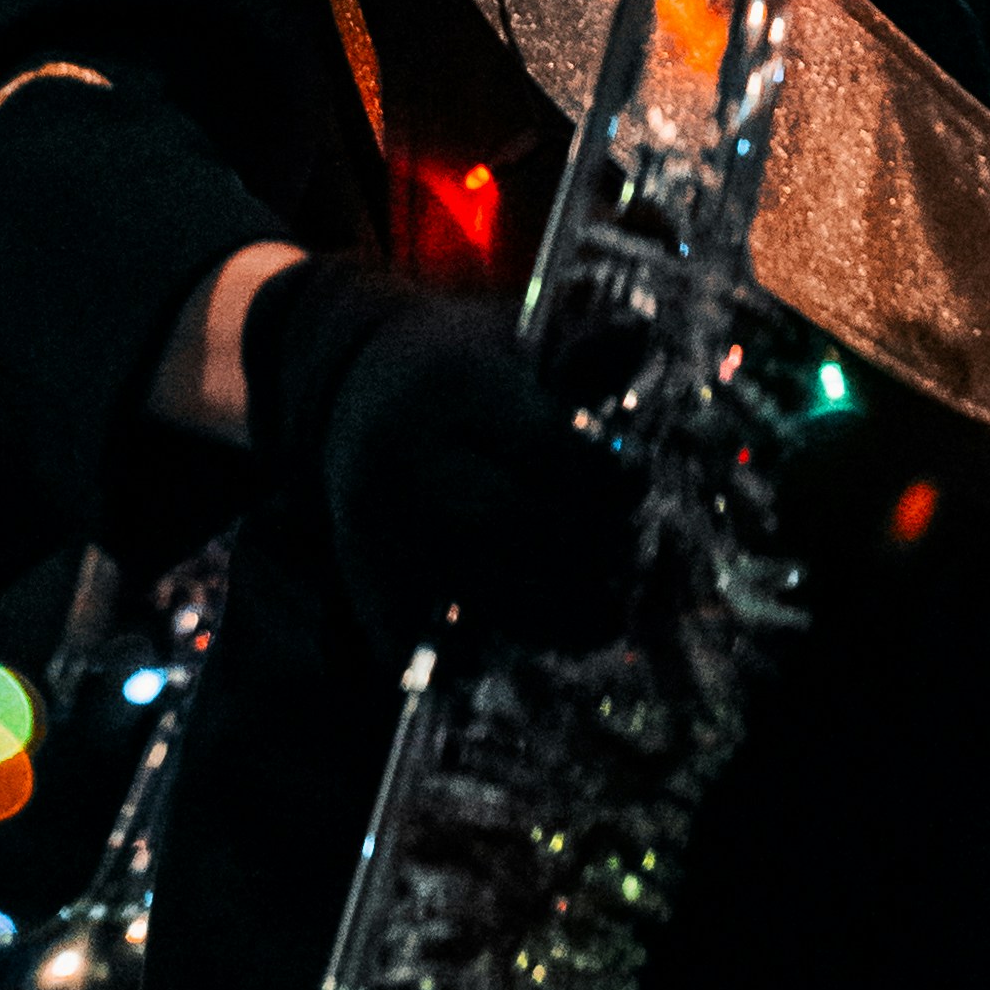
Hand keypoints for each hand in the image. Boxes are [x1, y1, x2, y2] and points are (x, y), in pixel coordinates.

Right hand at [239, 259, 644, 677]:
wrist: (350, 383)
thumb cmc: (462, 366)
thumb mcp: (516, 342)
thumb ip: (580, 353)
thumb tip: (639, 334)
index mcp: (451, 382)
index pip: (547, 446)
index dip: (606, 480)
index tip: (635, 490)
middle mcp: (402, 448)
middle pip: (510, 522)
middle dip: (583, 554)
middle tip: (627, 566)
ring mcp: (370, 515)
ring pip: (472, 588)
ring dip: (549, 618)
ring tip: (602, 619)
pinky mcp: (356, 569)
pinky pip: (418, 636)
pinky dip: (475, 655)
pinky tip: (524, 646)